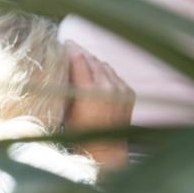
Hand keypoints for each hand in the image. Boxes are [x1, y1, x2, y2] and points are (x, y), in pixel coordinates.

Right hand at [63, 40, 133, 172]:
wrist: (105, 150)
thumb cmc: (79, 133)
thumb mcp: (66, 109)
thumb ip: (67, 87)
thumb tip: (64, 68)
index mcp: (88, 91)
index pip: (79, 60)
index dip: (71, 49)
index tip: (64, 42)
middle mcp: (107, 87)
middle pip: (93, 60)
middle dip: (81, 52)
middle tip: (71, 46)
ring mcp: (121, 89)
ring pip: (105, 66)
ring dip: (93, 61)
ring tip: (83, 59)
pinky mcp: (129, 93)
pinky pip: (115, 76)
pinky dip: (105, 73)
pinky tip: (98, 75)